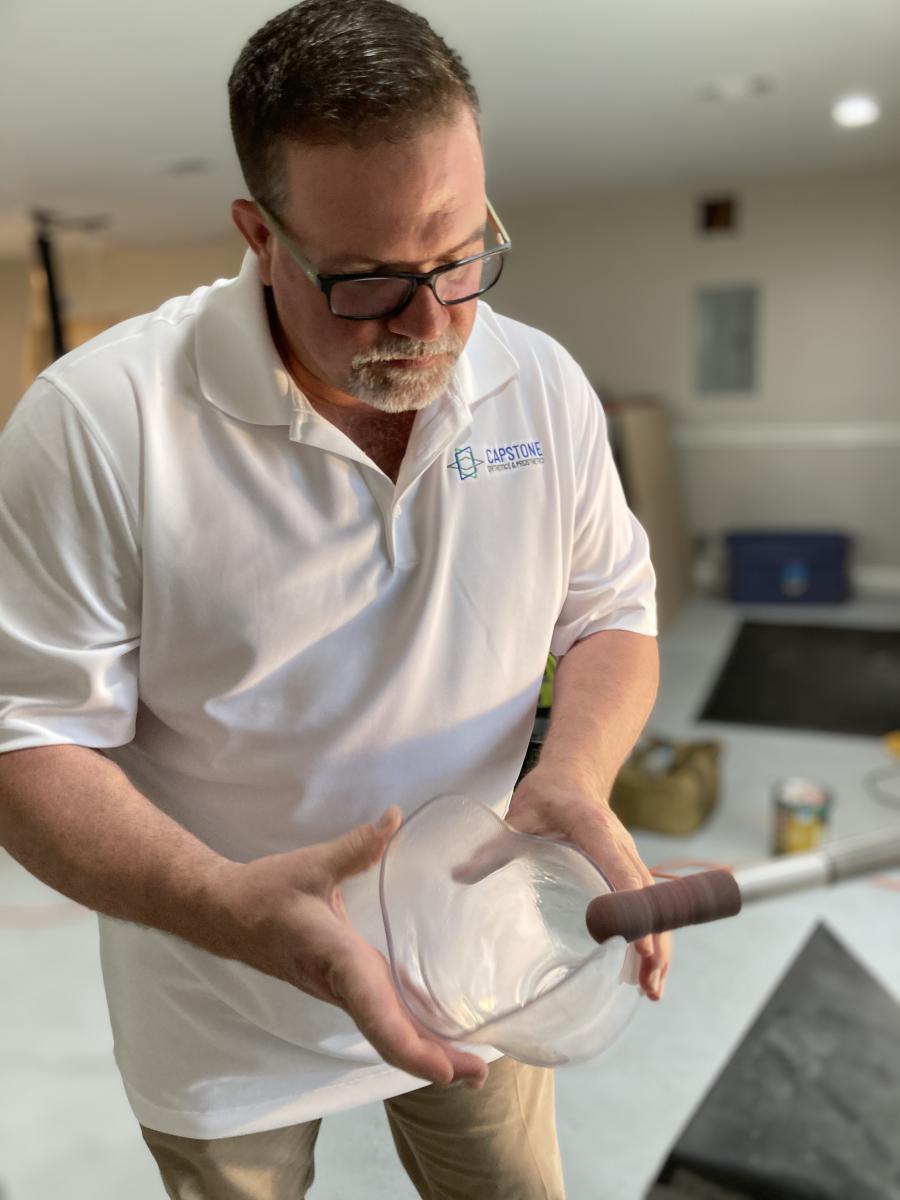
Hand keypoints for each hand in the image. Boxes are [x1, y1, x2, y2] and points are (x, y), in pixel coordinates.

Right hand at [210, 807, 487, 1088]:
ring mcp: (341, 990)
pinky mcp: (342, 984)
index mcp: (336, 959)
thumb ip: (356, 846)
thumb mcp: (310, 865)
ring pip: (384, 1030)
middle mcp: (341, 985)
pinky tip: (438, 1026)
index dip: (410, 1045)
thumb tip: (394, 818)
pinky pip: (379, 1015)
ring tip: (469, 1064)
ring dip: (425, 1050)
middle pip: (389, 1035)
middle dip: (434, 1060)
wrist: (223, 913)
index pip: (375, 1011)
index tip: (444, 1069)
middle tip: (480, 1076)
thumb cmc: (264, 892)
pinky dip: (409, 1029)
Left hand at [505, 767, 670, 1000]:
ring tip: (652, 990)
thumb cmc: (547, 795)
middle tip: (648, 985)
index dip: (631, 909)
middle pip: (647, 897)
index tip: (636, 946)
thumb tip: (458, 875)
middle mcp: (621, 845)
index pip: (620, 872)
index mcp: (596, 831)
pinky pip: (649, 903)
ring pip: (655, 904)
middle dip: (651, 941)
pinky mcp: (630, 868)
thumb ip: (493, 846)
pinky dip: (653, 934)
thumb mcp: (519, 815)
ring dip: (658, 945)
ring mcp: (630, 857)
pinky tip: (648, 968)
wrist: (575, 776)